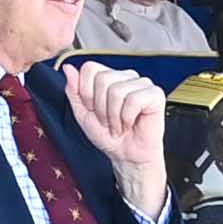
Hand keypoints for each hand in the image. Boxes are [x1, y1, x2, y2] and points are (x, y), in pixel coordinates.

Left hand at [57, 59, 168, 197]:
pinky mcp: (155, 94)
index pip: (90, 68)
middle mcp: (126, 76)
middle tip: (108, 121)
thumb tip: (67, 68)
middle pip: (102, 79)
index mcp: (109, 76)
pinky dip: (127, 118)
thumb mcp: (82, 114)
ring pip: (117, 91)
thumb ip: (73, 91)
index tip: (94, 111)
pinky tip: (130, 124)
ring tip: (119, 125)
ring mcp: (142, 83)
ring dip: (114, 116)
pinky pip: (134, 99)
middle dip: (100, 108)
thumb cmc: (108, 135)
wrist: (126, 156)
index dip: (86, 93)